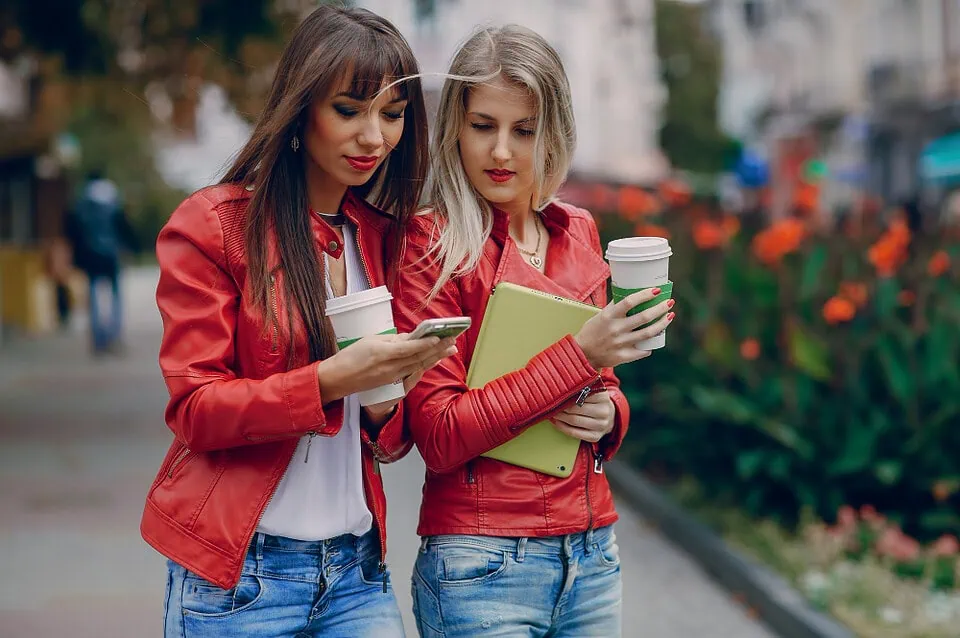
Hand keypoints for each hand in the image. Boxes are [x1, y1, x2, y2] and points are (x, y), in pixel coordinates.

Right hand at [318, 334, 457, 403]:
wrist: (339, 379)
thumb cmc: (351, 356)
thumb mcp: (370, 341)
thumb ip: (392, 340)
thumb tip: (410, 337)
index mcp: (383, 354)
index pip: (409, 348)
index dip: (425, 343)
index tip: (439, 337)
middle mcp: (390, 367)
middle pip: (419, 357)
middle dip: (438, 349)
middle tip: (453, 341)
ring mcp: (392, 376)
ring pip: (418, 365)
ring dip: (436, 357)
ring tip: (450, 349)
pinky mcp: (392, 382)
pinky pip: (412, 372)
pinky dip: (425, 365)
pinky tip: (434, 360)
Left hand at [550, 392, 614, 442]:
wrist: (609, 417)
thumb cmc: (594, 401)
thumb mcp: (592, 390)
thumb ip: (580, 386)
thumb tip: (559, 386)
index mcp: (603, 396)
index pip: (581, 394)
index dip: (566, 394)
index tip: (555, 393)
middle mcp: (604, 411)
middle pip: (575, 408)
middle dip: (560, 406)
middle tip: (550, 404)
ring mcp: (601, 425)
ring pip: (574, 421)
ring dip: (559, 417)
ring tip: (551, 412)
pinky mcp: (595, 436)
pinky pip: (574, 433)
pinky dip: (562, 427)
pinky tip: (555, 422)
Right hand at [574, 288, 674, 368]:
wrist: (583, 353)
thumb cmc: (592, 331)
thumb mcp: (600, 315)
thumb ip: (615, 306)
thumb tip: (630, 292)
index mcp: (609, 316)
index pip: (630, 301)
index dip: (645, 295)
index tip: (656, 290)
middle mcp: (616, 329)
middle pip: (644, 317)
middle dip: (660, 308)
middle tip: (669, 302)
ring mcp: (621, 343)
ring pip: (648, 333)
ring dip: (662, 324)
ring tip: (669, 316)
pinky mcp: (624, 356)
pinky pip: (644, 350)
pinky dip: (651, 345)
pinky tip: (656, 339)